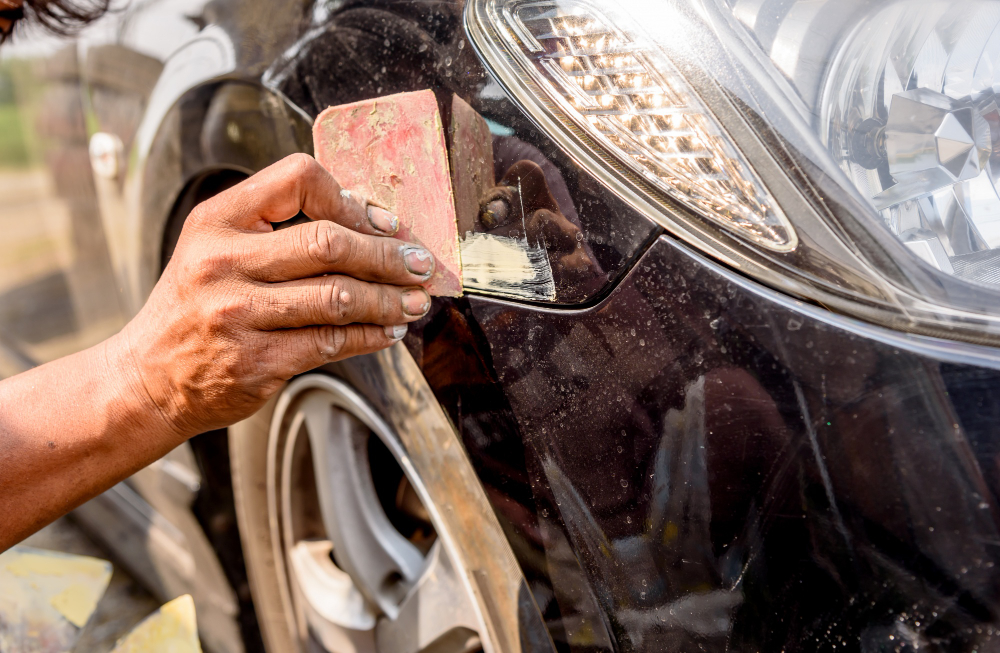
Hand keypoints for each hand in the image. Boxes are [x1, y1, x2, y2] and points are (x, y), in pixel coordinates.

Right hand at [114, 154, 434, 436]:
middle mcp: (223, 262)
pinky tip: (387, 331)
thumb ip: (277, 227)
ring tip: (414, 302)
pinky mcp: (257, 361)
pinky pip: (331, 342)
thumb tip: (368, 220)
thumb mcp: (215, 247)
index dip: (351, 199)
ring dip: (389, 299)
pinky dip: (370, 336)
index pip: (298, 180)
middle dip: (387, 255)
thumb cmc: (195, 306)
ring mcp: (238, 314)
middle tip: (419, 264)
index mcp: (217, 220)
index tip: (383, 222)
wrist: (148, 377)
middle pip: (329, 243)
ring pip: (338, 297)